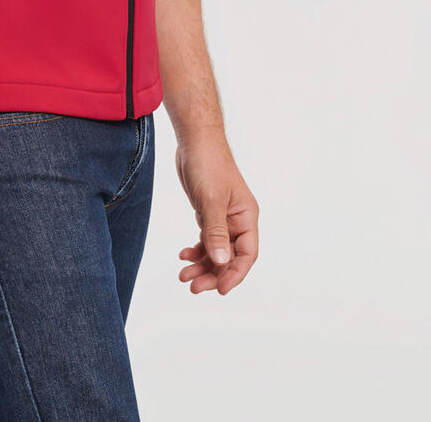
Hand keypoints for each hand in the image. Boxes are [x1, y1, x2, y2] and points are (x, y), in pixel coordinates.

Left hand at [174, 130, 258, 295]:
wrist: (195, 139)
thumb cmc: (208, 163)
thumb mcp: (211, 200)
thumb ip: (216, 232)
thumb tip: (222, 261)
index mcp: (246, 217)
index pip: (247, 254)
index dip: (235, 274)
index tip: (219, 289)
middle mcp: (237, 220)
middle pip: (230, 256)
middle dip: (213, 273)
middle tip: (193, 286)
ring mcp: (223, 217)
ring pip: (216, 250)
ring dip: (202, 264)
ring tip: (183, 275)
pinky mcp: (208, 212)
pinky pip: (206, 238)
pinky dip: (196, 249)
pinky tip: (183, 254)